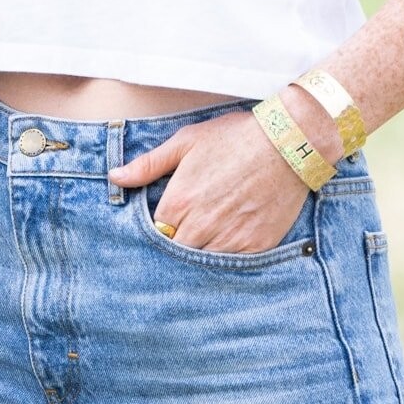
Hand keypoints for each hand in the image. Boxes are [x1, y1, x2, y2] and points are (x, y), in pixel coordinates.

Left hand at [108, 102, 331, 255]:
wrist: (289, 142)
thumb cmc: (235, 138)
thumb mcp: (186, 142)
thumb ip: (148, 164)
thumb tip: (115, 177)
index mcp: (179, 203)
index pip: (155, 233)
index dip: (159, 230)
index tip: (166, 224)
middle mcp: (201, 226)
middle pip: (175, 252)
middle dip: (176, 245)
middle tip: (185, 234)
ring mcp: (230, 238)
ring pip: (202, 262)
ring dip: (200, 254)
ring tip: (206, 239)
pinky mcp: (256, 245)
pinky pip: (232, 265)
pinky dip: (227, 259)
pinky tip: (228, 244)